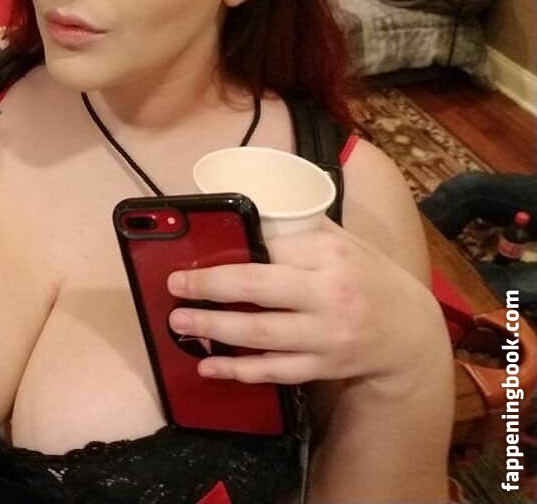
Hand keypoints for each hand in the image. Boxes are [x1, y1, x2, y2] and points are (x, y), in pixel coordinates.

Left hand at [166, 220, 450, 399]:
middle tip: (174, 286)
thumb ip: (297, 229)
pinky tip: (208, 366)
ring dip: (214, 328)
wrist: (411, 332)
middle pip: (258, 288)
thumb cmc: (364, 276)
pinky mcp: (324, 367)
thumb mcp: (340, 242)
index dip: (229, 253)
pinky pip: (273, 370)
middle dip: (210, 287)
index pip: (270, 249)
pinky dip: (238, 370)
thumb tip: (243, 214)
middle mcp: (329, 294)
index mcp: (330, 254)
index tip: (193, 255)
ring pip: (259, 333)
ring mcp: (326, 335)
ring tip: (179, 322)